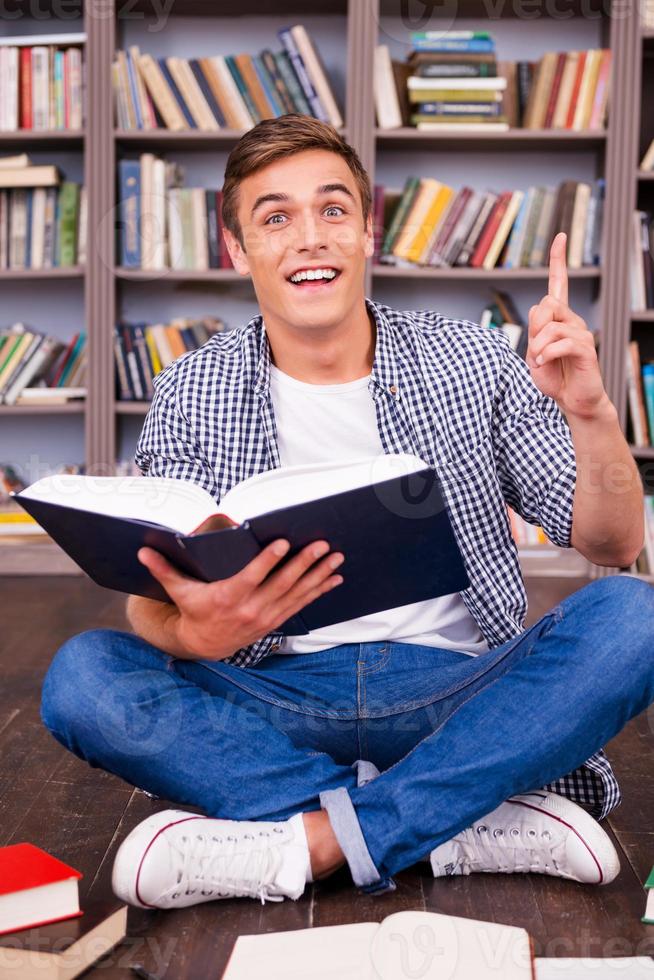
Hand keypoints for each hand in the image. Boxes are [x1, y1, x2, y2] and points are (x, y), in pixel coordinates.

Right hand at [136, 539, 343, 660]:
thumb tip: (143, 550)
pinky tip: (335, 578)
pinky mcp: (276, 620)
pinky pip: (302, 604)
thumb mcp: (178, 592)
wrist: (204, 645)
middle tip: (322, 545)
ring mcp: (267, 616)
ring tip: (336, 557)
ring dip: (319, 575)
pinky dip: (319, 591)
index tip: (283, 543)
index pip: (253, 577)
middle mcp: (252, 609)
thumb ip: (164, 570)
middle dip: (305, 563)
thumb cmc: (193, 611)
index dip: (268, 561)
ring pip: (298, 593)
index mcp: (229, 597)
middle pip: (283, 584)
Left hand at [526, 232, 610, 420]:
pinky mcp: (586, 349)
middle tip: (535, 349)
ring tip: (540, 360)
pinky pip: (560, 342)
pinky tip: (544, 363)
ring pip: (551, 324)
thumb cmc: (554, 376)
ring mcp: (581, 333)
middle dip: (534, 326)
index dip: (558, 260)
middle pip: (546, 304)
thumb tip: (541, 308)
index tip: (561, 236)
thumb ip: (535, 329)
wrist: (572, 400)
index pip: (559, 284)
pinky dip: (545, 354)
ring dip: (538, 345)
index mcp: (559, 318)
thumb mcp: (535, 351)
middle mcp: (573, 320)